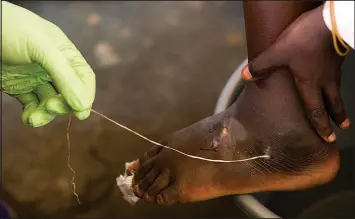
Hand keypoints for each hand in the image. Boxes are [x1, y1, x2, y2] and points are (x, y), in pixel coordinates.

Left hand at [1, 1, 95, 126]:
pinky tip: (28, 118)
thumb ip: (64, 76)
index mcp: (65, 53)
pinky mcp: (19, 87)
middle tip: (51, 107)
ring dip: (46, 114)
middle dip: (63, 104)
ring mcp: (36, 78)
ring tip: (34, 118)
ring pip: (50, 102)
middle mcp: (54, 67)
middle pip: (69, 93)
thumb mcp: (42, 48)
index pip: (84, 77)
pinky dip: (32, 114)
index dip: (86, 94)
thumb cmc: (11, 29)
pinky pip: (32, 105)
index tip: (82, 112)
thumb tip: (84, 106)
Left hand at [241, 4, 349, 142]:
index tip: (327, 137)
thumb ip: (261, 65)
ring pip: (338, 91)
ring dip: (339, 103)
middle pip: (333, 103)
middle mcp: (325, 81)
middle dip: (336, 117)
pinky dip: (337, 84)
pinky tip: (334, 78)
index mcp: (310, 84)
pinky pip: (337, 76)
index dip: (321, 125)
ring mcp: (334, 69)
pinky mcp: (338, 57)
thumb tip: (246, 75)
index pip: (316, 110)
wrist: (330, 21)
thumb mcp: (278, 52)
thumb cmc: (304, 40)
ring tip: (341, 111)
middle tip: (341, 128)